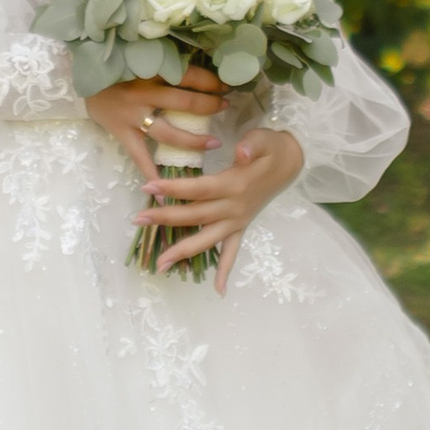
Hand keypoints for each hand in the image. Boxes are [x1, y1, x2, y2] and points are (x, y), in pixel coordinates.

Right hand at [83, 65, 228, 189]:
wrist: (83, 79)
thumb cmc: (117, 68)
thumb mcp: (141, 57)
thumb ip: (166, 64)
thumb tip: (201, 70)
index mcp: (151, 72)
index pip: (189, 76)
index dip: (211, 82)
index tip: (227, 85)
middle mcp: (143, 94)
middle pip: (185, 103)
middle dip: (209, 106)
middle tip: (225, 107)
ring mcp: (133, 116)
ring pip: (169, 132)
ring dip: (194, 140)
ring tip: (214, 142)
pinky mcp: (122, 133)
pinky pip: (140, 157)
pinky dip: (152, 175)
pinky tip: (166, 196)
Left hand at [147, 123, 303, 292]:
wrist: (290, 162)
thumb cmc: (271, 148)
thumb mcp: (264, 139)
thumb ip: (252, 144)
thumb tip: (241, 152)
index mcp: (234, 185)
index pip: (198, 190)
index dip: (173, 188)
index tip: (148, 186)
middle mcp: (233, 208)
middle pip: (195, 216)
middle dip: (165, 219)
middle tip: (138, 219)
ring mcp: (237, 221)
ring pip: (207, 240)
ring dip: (183, 252)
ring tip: (160, 265)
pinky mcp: (241, 227)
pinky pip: (233, 252)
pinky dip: (225, 271)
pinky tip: (218, 290)